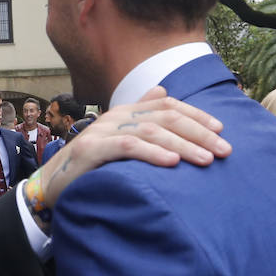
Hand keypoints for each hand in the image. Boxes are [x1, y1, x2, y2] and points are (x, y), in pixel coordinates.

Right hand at [38, 86, 231, 209]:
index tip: (221, 129)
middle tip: (224, 150)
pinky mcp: (93, 150)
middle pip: (165, 117)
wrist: (51, 184)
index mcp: (125, 111)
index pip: (167, 105)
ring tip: (206, 159)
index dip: (196, 115)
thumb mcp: (118, 138)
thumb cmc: (90, 166)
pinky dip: (153, 154)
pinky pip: (129, 147)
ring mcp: (103, 131)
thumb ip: (139, 115)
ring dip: (183, 145)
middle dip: (199, 132)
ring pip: (152, 131)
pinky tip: (173, 164)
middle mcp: (116, 116)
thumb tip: (162, 91)